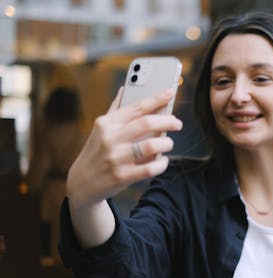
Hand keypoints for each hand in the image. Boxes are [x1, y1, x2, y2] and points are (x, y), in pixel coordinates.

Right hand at [66, 88, 182, 208]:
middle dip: (168, 121)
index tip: (171, 92)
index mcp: (106, 123)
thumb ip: (115, 109)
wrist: (82, 183)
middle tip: (177, 123)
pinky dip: (162, 163)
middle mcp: (110, 138)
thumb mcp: (100, 130)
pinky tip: (162, 161)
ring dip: (166, 143)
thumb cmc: (96, 152)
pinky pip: (151, 168)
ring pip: (152, 145)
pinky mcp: (122, 176)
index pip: (137, 106)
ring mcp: (116, 158)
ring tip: (168, 143)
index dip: (157, 98)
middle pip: (147, 123)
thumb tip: (125, 88)